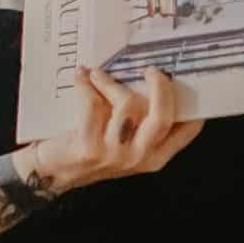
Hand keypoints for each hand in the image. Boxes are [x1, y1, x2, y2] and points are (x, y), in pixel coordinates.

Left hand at [20, 65, 202, 194]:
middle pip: (163, 116)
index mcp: (155, 156)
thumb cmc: (91, 149)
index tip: (183, 77)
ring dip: (110, 82)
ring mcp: (115, 154)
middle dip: (159, 86)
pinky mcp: (90, 147)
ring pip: (127, 104)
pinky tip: (81, 79)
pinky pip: (93, 104)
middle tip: (150, 70)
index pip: (186, 129)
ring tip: (97, 75)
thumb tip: (155, 78)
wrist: (52, 172)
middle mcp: (140, 157)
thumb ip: (142, 122)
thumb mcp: (125, 142)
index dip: (191, 101)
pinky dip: (86, 85)